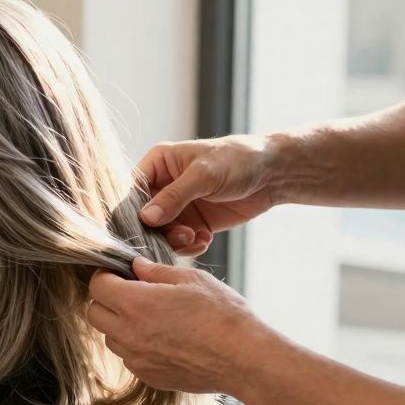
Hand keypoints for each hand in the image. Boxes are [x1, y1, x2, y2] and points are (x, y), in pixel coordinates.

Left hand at [87, 257, 277, 396]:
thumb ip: (156, 271)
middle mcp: (129, 333)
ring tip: (150, 316)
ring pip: (110, 337)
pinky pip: (129, 358)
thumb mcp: (192, 279)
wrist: (245, 359)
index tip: (120, 273)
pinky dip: (136, 346)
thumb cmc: (222, 314)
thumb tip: (136, 266)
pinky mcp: (148, 376)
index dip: (106, 275)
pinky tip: (163, 338)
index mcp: (135, 304)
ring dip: (120, 324)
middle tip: (130, 292)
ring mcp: (137, 358)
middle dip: (107, 299)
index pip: (97, 286)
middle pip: (94, 313)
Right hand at [137, 134, 276, 255]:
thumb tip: (145, 218)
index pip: (132, 190)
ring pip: (161, 232)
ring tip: (194, 237)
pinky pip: (181, 240)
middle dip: (158, 230)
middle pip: (144, 216)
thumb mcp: (203, 175)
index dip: (132, 211)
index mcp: (158, 164)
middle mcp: (163, 186)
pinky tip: (205, 239)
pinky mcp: (193, 222)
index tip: (140, 228)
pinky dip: (190, 245)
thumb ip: (173, 197)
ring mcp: (178, 206)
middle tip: (179, 235)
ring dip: (174, 240)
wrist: (273, 173)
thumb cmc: (237, 159)